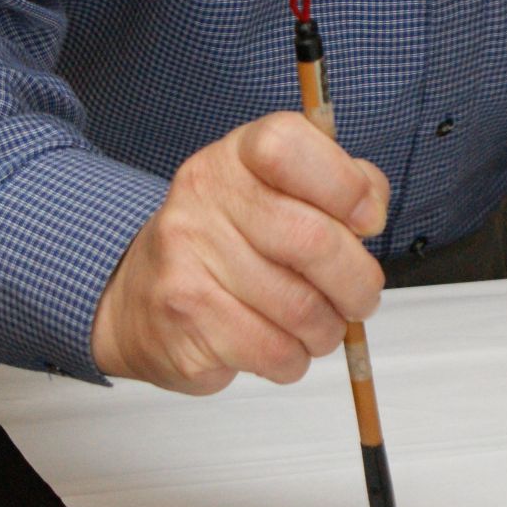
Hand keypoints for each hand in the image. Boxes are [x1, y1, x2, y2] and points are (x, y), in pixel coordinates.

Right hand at [91, 111, 389, 393]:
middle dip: (355, 282)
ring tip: (317, 325)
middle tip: (360, 297)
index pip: (289, 146)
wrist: (135, 297)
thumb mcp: (280, 190)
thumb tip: (370, 210)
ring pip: (300, 308)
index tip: (364, 221)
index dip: (345, 187)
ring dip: (327, 329)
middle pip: (312, 239)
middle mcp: (203, 197)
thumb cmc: (229, 240)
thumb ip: (341, 185)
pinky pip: (273, 351)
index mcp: (236, 155)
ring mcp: (186, 259)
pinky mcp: (185, 321)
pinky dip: (294, 359)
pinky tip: (281, 346)